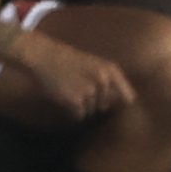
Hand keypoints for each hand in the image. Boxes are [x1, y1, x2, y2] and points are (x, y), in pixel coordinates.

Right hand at [12, 31, 133, 121]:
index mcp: (111, 70)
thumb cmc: (67, 60)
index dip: (121, 103)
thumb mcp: (93, 64)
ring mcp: (90, 91)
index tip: (115, 105)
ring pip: (92, 111)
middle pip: (106, 106)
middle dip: (95, 102)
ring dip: (82, 106)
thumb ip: (109, 81)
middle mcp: (104, 81)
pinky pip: (79, 115)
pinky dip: (72, 111)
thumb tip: (120, 104)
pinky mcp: (75, 101)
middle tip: (79, 88)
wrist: (42, 56)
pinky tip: (64, 97)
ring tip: (69, 89)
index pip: (128, 98)